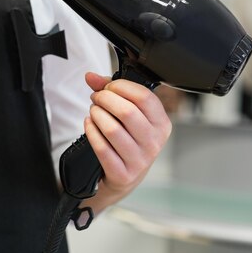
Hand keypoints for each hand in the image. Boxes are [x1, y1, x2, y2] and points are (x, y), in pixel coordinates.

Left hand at [82, 72, 171, 211]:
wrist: (125, 176)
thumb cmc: (128, 139)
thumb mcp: (130, 116)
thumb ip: (111, 91)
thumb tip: (90, 76)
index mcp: (162, 124)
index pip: (144, 97)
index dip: (121, 87)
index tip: (108, 86)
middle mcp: (154, 143)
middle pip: (127, 112)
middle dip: (105, 99)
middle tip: (96, 98)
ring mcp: (139, 160)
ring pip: (113, 129)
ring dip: (97, 115)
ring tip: (93, 111)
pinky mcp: (122, 173)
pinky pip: (102, 148)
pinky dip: (91, 132)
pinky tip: (89, 124)